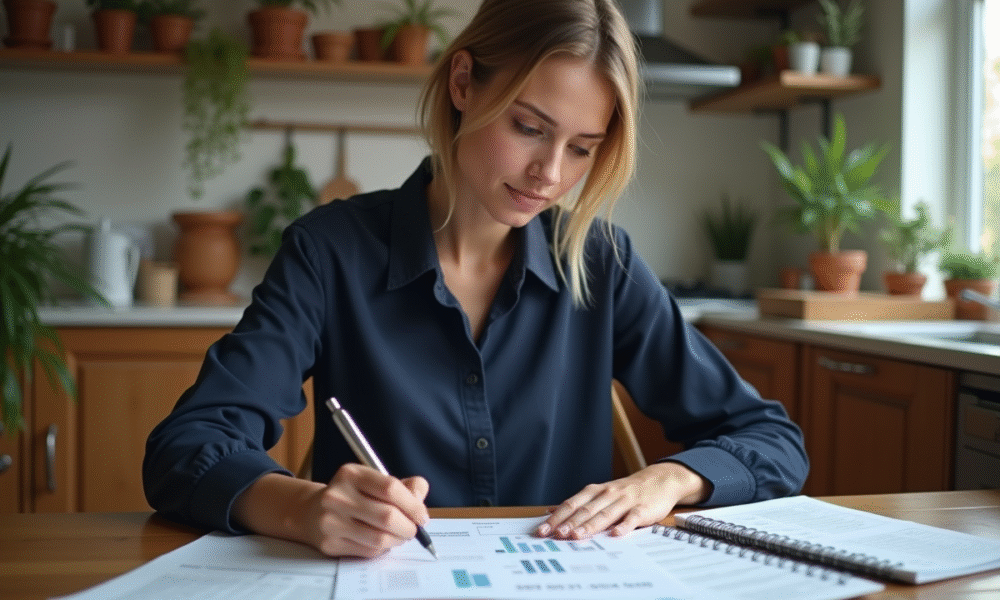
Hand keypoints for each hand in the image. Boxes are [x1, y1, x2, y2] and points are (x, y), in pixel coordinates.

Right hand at [233, 465, 429, 557]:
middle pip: (387, 516)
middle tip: (415, 530)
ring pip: (379, 537)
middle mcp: (337, 495)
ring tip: (401, 536)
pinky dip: (383, 548)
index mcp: (351, 474)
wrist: (312, 512)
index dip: (413, 505)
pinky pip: (368, 550)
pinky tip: (383, 540)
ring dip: (398, 540)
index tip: (422, 516)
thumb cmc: (353, 496)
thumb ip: (404, 486)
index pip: (390, 488)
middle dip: (409, 526)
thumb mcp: (374, 481)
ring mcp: (330, 521)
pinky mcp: (329, 543)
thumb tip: (420, 498)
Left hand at [535, 462, 709, 539]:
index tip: (543, 530)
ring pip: (605, 514)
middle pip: (585, 510)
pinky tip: (616, 534)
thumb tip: (551, 511)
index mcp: (595, 491)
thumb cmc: (626, 491)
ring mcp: (625, 501)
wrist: (659, 480)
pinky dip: (624, 526)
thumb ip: (578, 503)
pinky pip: (632, 518)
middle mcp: (608, 494)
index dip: (557, 517)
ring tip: (576, 536)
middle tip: (555, 535)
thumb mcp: (600, 493)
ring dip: (590, 525)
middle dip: (569, 523)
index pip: (572, 504)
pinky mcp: (642, 509)